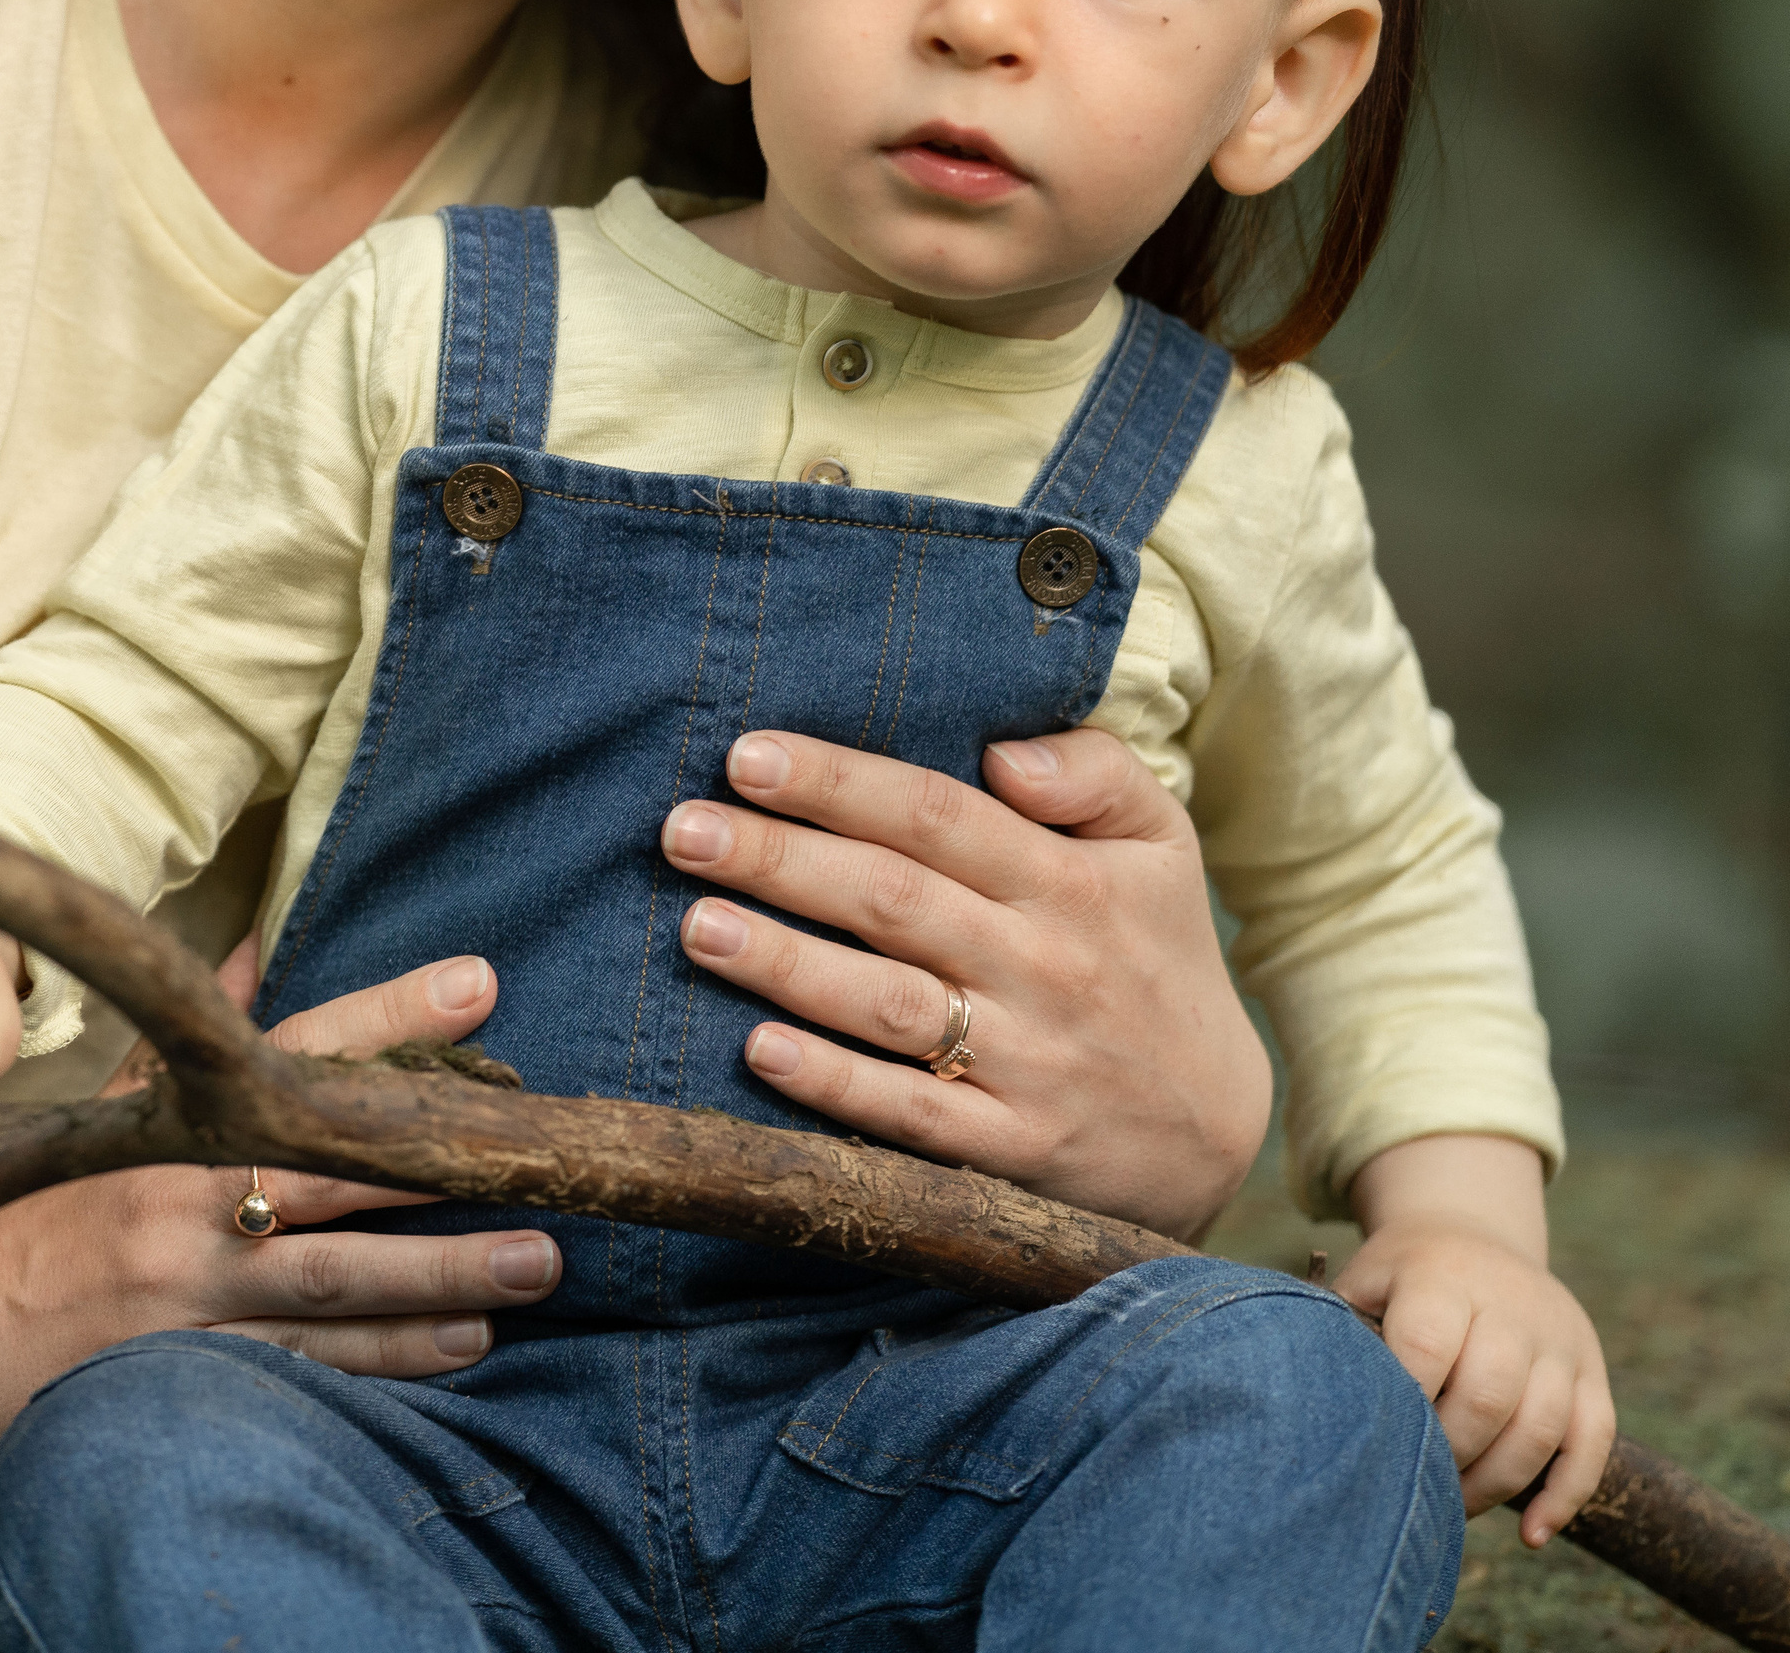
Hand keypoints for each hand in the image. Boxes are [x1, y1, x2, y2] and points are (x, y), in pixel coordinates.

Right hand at [0, 943, 562, 1433]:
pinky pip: (306, 1364)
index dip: (393, 1014)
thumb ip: (182, 1024)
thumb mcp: (100, 1100)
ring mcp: (189, 1287)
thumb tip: (251, 934)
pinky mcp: (185, 1368)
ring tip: (539, 1265)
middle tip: (553, 1158)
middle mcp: (188, 1191)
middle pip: (341, 1163)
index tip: (481, 984)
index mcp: (173, 1116)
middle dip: (447, 1162)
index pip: (301, 1045)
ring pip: (341, 1275)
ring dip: (446, 1273)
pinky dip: (387, 1357)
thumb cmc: (26, 1205)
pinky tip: (460, 1347)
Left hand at [661, 724, 1273, 1237]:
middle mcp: (1043, 968)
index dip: (837, 782)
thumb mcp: (1161, 844)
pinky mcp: (1009, 1152)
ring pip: (888, 1006)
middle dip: (779, 859)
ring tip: (696, 925)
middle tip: (683, 829)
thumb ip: (1092, 770)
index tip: (745, 756)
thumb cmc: (1159, 957)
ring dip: (785, 965)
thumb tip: (1002, 750)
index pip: (935, 814)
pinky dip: (833, 1084)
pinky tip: (758, 1048)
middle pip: (892, 900)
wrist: (1221, 1136)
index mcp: (1068, 884)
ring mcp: (1026, 1066)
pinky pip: (909, 1116)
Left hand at [1341, 1135, 1613, 1539]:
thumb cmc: (1402, 1276)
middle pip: (1487, 1396)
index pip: (1426, 1345)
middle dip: (1449, 1455)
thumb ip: (1343, 1331)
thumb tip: (1309, 1410)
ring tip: (1457, 1509)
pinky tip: (1534, 1535)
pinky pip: (1591, 1442)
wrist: (1473, 1234)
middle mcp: (1511, 1303)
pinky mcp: (1592, 1369)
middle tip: (1418, 1485)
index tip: (1379, 1443)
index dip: (1404, 1404)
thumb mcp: (1366, 1279)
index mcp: (1444, 1275)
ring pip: (1541, 1428)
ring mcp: (1558, 1337)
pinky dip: (1565, 1495)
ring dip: (1497, 1484)